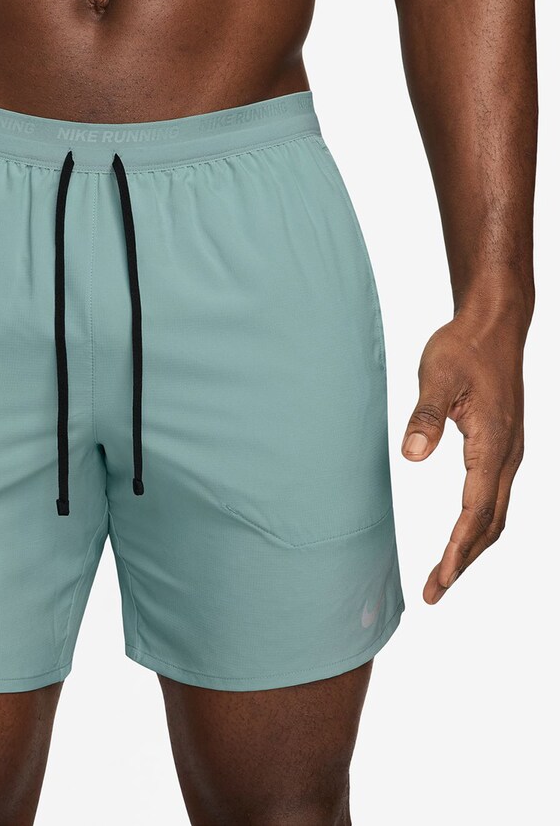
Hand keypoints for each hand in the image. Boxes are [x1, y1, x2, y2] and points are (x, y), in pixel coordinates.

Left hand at [402, 310, 525, 603]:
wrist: (493, 326)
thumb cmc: (462, 348)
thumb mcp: (436, 377)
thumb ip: (425, 417)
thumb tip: (411, 456)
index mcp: (493, 445)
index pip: (475, 511)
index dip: (457, 548)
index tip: (439, 578)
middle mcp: (507, 456)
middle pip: (490, 525)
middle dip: (462, 562)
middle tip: (432, 593)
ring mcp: (508, 453)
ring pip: (495, 516)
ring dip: (470, 549)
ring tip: (443, 576)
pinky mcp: (502, 447)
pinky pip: (494, 499)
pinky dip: (478, 527)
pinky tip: (461, 536)